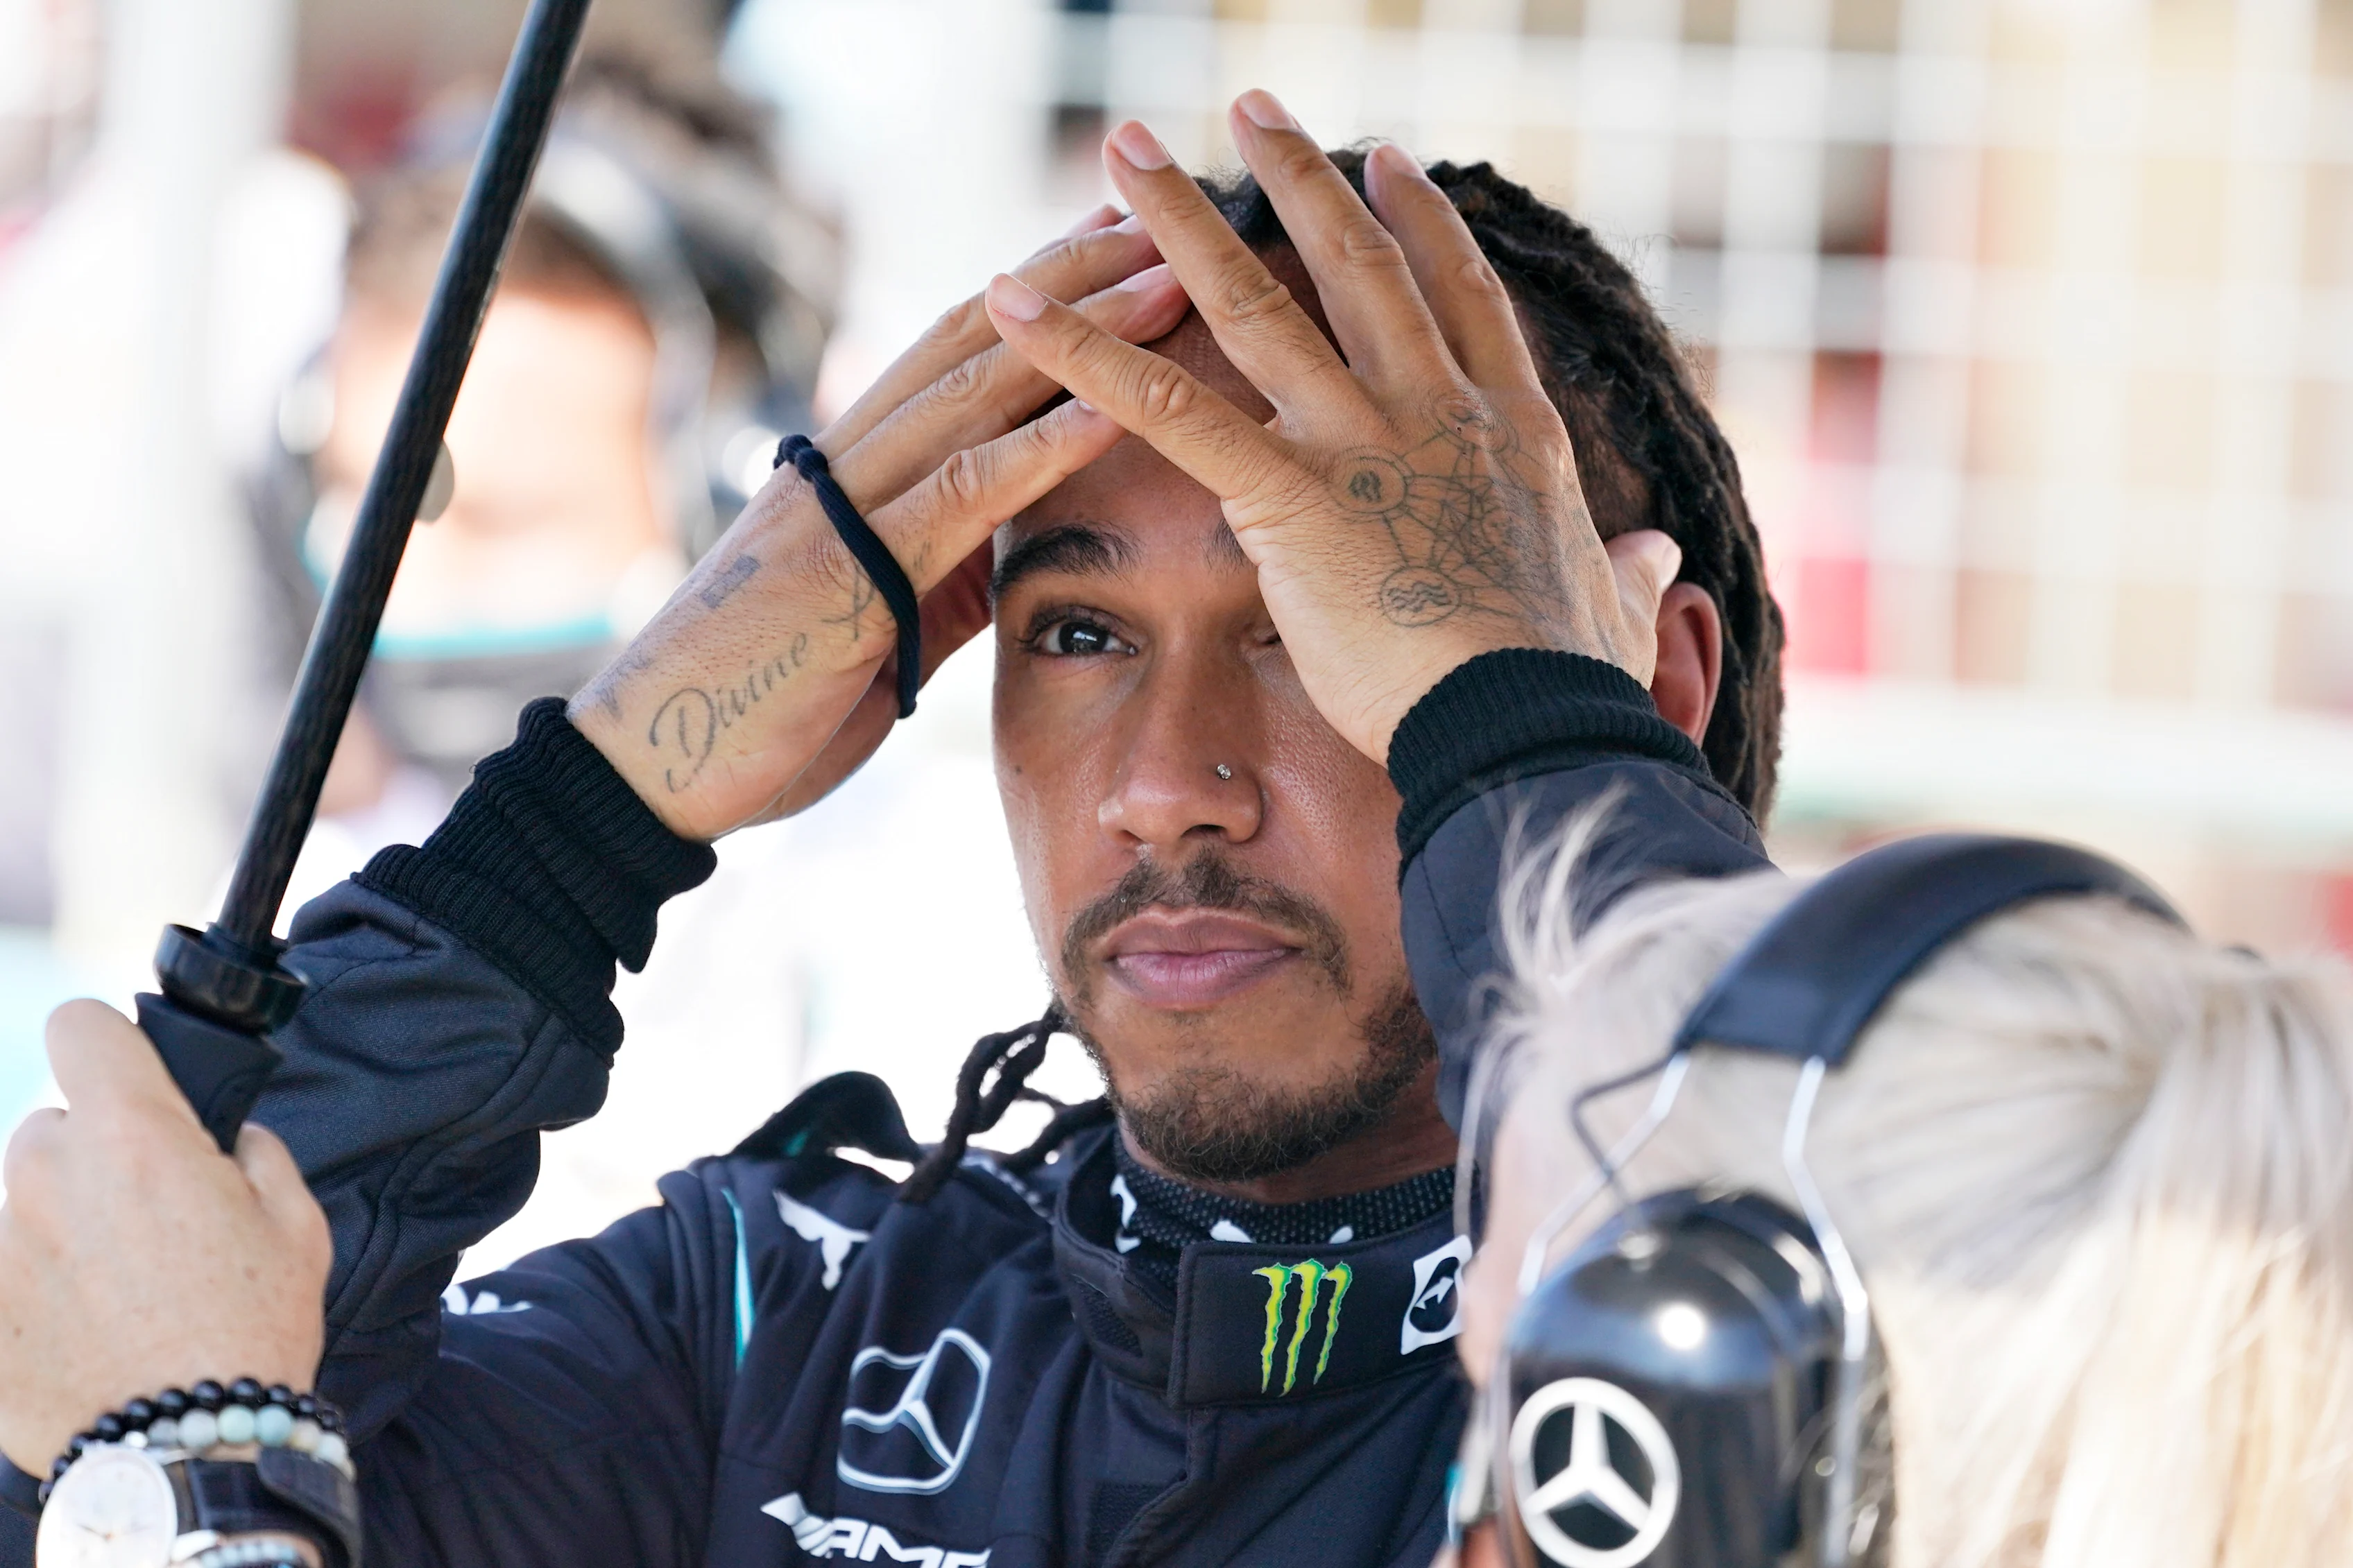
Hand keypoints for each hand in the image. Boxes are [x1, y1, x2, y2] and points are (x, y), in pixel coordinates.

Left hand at [0, 1002, 329, 1473]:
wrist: (187, 1448)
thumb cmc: (252, 1330)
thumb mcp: (295, 1225)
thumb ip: (256, 1154)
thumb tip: (227, 1137)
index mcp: (135, 1134)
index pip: (80, 1025)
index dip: (107, 1042)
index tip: (126, 1076)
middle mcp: (49, 1172)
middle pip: (55, 1125)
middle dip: (95, 1159)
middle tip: (146, 1221)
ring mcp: (1, 1241)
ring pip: (25, 1199)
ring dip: (61, 1223)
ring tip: (114, 1289)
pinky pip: (8, 1266)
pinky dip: (35, 1286)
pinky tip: (84, 1327)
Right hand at [572, 209, 1190, 837]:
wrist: (651, 772)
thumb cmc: (761, 705)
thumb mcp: (877, 626)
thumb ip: (939, 570)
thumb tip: (1007, 543)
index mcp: (848, 471)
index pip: (955, 351)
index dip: (1039, 289)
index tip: (1117, 237)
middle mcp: (843, 465)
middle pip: (974, 338)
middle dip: (1073, 271)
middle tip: (1162, 211)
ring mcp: (843, 510)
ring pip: (975, 392)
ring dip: (1083, 335)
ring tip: (1171, 279)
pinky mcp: (849, 573)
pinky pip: (961, 495)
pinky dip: (1041, 449)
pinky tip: (1115, 411)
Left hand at [984, 100, 1676, 764]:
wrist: (1529, 722)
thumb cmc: (1567, 685)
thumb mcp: (1614, 611)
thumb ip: (1628, 571)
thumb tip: (1658, 554)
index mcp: (1509, 430)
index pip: (1459, 297)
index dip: (1421, 223)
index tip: (1387, 162)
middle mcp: (1433, 410)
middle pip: (1357, 265)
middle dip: (1298, 178)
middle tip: (1252, 108)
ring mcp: (1361, 442)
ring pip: (1255, 303)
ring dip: (1181, 218)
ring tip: (1126, 148)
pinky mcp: (1289, 496)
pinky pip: (1170, 409)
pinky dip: (1086, 354)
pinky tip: (1021, 307)